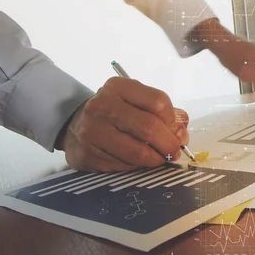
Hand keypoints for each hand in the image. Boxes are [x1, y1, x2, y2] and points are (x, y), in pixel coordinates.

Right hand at [55, 77, 189, 171]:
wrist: (73, 124)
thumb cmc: (115, 112)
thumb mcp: (136, 102)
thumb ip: (165, 114)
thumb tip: (181, 134)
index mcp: (119, 87)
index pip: (158, 101)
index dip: (173, 120)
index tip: (175, 130)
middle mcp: (102, 105)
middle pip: (149, 127)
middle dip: (169, 144)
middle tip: (174, 152)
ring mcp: (92, 131)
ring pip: (137, 152)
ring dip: (156, 160)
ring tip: (160, 158)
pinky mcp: (87, 155)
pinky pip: (123, 166)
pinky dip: (137, 167)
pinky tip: (138, 162)